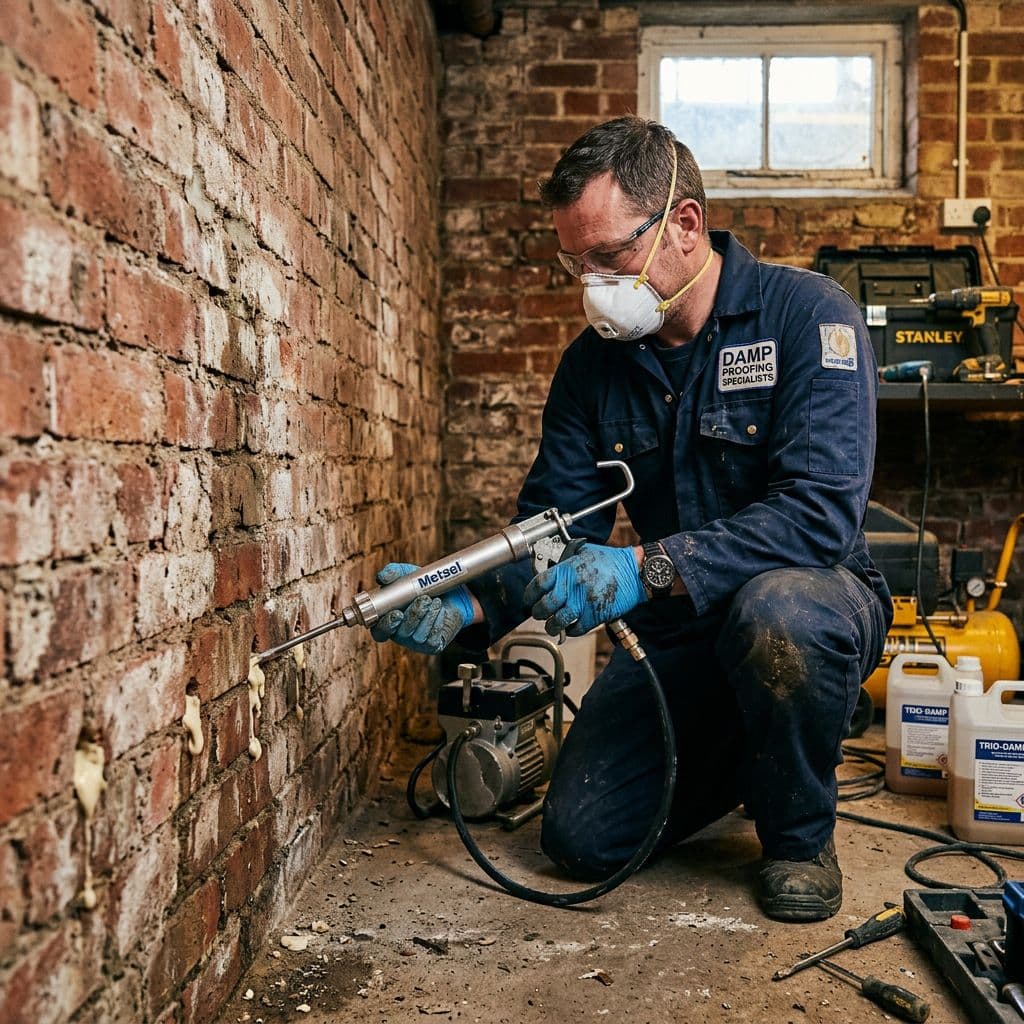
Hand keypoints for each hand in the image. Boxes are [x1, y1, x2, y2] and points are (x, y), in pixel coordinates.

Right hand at [369, 562, 474, 654]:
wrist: (451, 594)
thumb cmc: (423, 586)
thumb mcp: (408, 575)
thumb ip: (393, 573)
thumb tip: (382, 577)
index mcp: (388, 620)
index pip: (379, 632)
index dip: (386, 625)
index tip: (397, 613)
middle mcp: (400, 633)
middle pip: (401, 633)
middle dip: (413, 615)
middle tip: (424, 599)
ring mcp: (416, 641)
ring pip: (417, 636)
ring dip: (427, 616)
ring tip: (435, 601)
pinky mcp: (432, 645)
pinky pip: (432, 640)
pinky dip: (437, 622)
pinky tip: (440, 610)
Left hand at [523, 544, 645, 635]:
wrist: (634, 572)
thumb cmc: (612, 560)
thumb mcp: (584, 552)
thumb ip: (567, 559)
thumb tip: (553, 566)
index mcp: (567, 569)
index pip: (538, 584)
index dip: (530, 594)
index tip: (529, 599)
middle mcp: (572, 586)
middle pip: (545, 606)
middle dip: (538, 612)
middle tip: (539, 613)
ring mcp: (583, 602)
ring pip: (558, 621)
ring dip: (552, 626)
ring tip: (552, 625)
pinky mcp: (595, 615)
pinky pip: (577, 629)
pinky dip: (571, 631)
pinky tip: (571, 627)